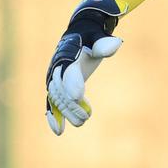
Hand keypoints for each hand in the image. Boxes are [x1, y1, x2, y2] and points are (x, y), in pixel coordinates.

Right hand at [45, 0, 122, 134]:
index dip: (72, 84)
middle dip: (72, 105)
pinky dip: (54, 117)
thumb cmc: (92, 37)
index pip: (69, 72)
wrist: (79, 36)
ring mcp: (54, 78)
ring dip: (67, 113)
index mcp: (68, 55)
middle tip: (86, 117)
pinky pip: (52, 103)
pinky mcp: (55, 87)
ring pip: (57, 99)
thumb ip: (105, 43)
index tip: (78, 97)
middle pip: (62, 90)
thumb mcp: (99, 37)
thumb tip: (115, 45)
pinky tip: (59, 131)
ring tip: (82, 122)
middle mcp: (57, 68)